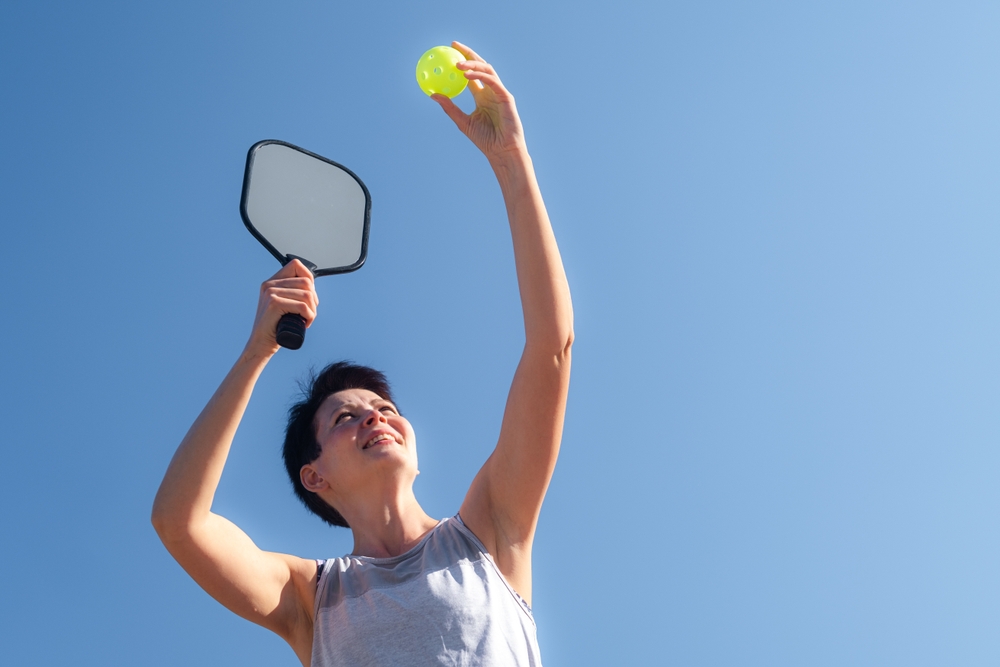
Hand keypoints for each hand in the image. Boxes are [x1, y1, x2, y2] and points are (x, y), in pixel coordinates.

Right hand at [244, 259, 317, 357]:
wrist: (262, 344)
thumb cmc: (276, 326)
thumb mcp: (284, 304)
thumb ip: (293, 292)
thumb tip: (312, 285)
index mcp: (272, 282)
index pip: (296, 265)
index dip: (309, 279)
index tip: (309, 296)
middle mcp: (269, 284)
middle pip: (306, 282)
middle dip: (314, 300)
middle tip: (309, 313)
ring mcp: (271, 293)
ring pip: (307, 295)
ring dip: (313, 310)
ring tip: (307, 319)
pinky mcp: (274, 304)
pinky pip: (302, 306)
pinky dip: (309, 316)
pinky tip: (305, 323)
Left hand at [431, 42, 525, 161]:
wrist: (502, 151)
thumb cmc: (485, 140)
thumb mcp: (463, 122)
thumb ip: (449, 107)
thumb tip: (433, 95)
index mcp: (481, 96)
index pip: (471, 74)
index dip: (461, 61)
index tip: (448, 52)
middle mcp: (490, 91)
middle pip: (480, 65)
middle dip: (468, 53)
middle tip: (453, 45)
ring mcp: (499, 93)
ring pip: (487, 70)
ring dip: (472, 63)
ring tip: (457, 63)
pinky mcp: (506, 97)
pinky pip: (492, 82)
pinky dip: (480, 76)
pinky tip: (466, 75)